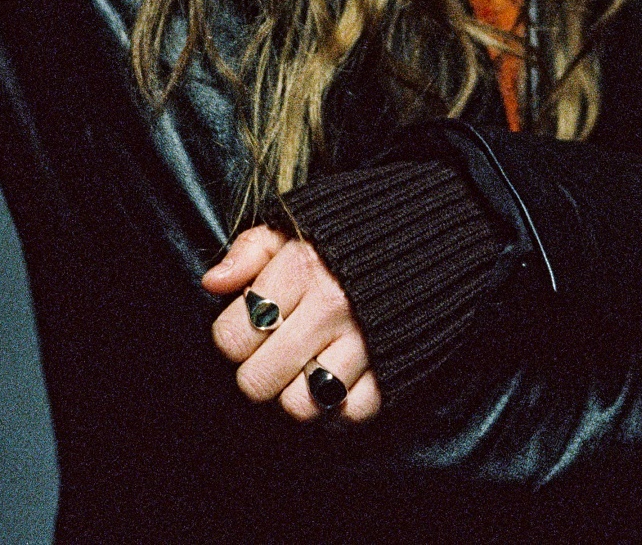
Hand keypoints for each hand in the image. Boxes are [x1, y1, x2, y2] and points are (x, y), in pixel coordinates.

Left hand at [202, 224, 382, 423]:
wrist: (429, 236)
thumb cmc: (348, 235)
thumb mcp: (295, 226)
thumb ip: (249, 250)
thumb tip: (212, 282)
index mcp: (302, 268)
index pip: (231, 337)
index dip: (233, 336)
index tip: (251, 325)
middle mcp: (331, 308)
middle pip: (257, 381)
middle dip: (257, 369)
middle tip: (274, 350)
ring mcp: (364, 343)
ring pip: (299, 406)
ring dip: (296, 392)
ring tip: (304, 366)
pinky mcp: (394, 369)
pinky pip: (350, 416)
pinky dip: (340, 408)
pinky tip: (337, 379)